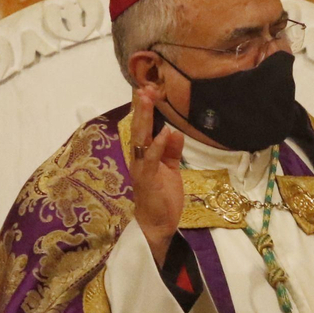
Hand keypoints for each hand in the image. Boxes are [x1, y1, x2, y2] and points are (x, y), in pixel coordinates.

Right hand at [131, 85, 185, 265]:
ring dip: (145, 118)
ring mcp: (141, 168)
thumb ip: (172, 152)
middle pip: (140, 128)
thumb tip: (175, 132)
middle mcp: (139, 158)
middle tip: (145, 87)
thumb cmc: (162, 198)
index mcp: (145, 155)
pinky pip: (152, 159)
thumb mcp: (171, 170)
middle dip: (142, 108)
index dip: (147, 110)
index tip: (151, 90)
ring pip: (141, 138)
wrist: (157, 225)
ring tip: (147, 99)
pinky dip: (158, 146)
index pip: (145, 128)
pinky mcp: (148, 179)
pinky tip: (164, 133)